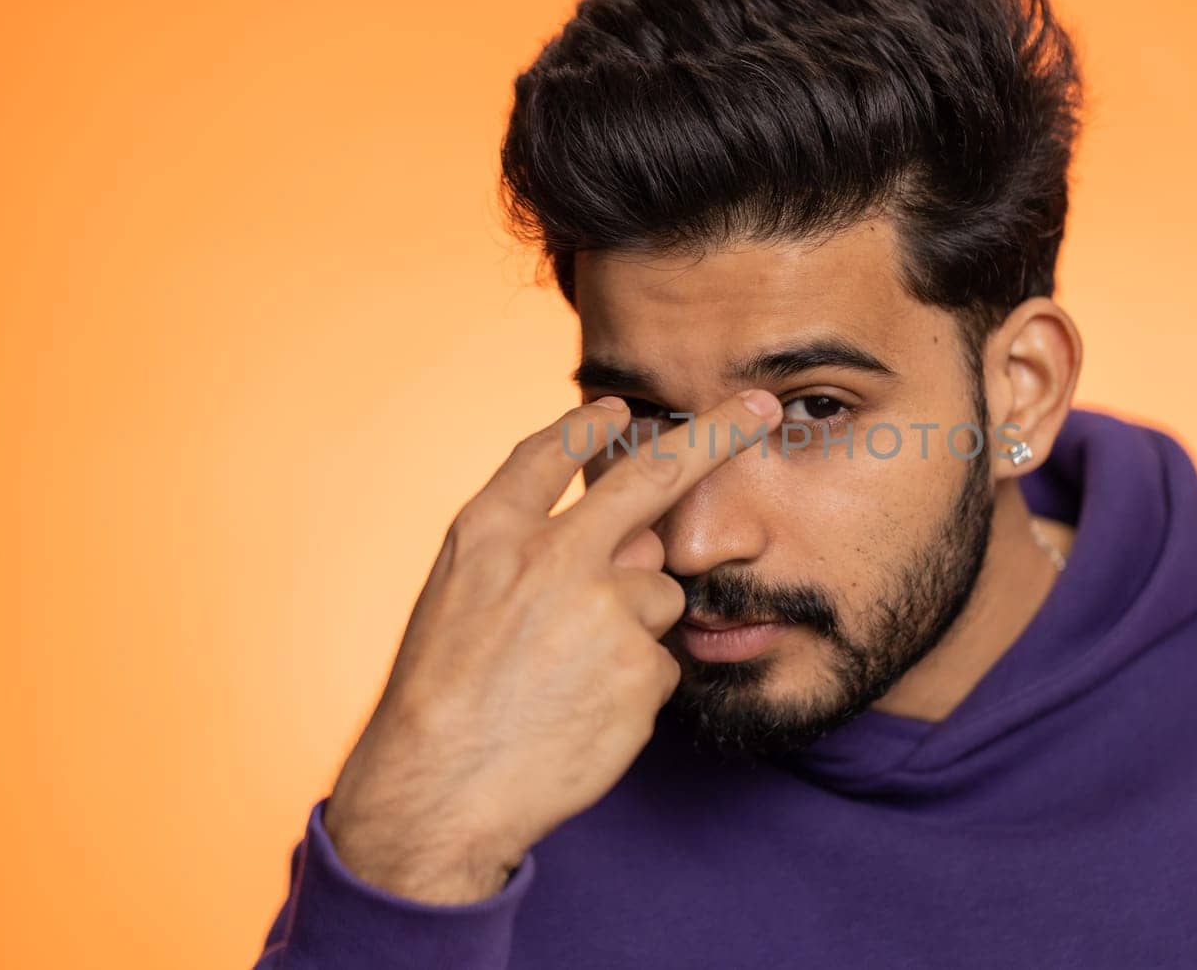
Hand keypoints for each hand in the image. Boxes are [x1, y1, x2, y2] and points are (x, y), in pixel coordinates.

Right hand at [320, 388, 783, 902]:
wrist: (437, 791)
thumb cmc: (441, 701)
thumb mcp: (456, 602)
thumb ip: (533, 557)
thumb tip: (635, 541)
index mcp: (490, 534)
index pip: (547, 454)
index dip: (586, 426)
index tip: (614, 404)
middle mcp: (552, 555)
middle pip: (653, 475)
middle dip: (716, 431)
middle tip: (759, 407)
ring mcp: (603, 609)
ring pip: (660, 596)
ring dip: (634, 628)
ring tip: (569, 680)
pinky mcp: (640, 667)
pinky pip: (660, 662)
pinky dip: (633, 686)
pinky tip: (585, 713)